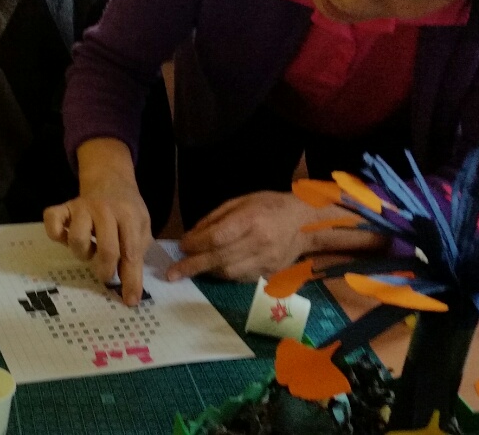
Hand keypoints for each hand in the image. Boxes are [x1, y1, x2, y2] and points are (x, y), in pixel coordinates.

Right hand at [43, 138, 151, 305]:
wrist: (110, 179)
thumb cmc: (127, 210)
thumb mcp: (141, 228)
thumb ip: (136, 256)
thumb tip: (131, 293)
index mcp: (128, 215)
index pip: (131, 253)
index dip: (131, 280)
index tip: (130, 300)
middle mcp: (104, 209)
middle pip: (106, 250)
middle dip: (106, 270)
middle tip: (107, 274)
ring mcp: (81, 207)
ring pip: (77, 239)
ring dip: (84, 253)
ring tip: (90, 249)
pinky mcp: (62, 207)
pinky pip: (52, 223)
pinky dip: (56, 234)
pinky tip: (66, 237)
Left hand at [166, 191, 317, 282]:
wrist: (306, 223)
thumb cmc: (270, 206)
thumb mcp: (241, 201)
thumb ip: (216, 218)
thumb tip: (192, 236)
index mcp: (252, 220)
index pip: (218, 237)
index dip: (196, 244)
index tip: (181, 247)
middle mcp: (259, 243)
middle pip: (220, 259)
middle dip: (193, 266)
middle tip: (172, 273)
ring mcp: (266, 261)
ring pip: (229, 273)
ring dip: (207, 271)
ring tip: (190, 269)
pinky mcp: (269, 273)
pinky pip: (240, 278)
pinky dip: (223, 275)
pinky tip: (213, 269)